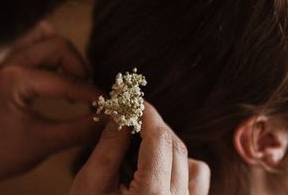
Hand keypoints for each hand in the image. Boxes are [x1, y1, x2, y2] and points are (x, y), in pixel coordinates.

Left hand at [0, 22, 102, 186]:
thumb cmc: (6, 153)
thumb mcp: (47, 144)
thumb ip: (82, 129)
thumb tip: (114, 117)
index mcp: (14, 81)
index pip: (64, 80)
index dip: (90, 93)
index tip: (108, 105)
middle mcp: (10, 62)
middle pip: (59, 45)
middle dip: (78, 67)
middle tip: (87, 94)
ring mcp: (9, 58)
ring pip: (47, 35)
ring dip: (66, 55)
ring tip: (73, 81)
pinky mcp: (12, 60)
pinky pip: (38, 41)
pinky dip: (54, 52)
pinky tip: (59, 76)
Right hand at [70, 103, 210, 194]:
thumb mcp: (90, 186)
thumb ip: (109, 147)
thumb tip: (122, 114)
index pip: (160, 139)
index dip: (148, 114)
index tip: (135, 101)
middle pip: (177, 148)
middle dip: (156, 128)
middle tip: (133, 117)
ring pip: (195, 167)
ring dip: (172, 150)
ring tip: (143, 148)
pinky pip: (197, 188)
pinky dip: (182, 172)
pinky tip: (156, 173)